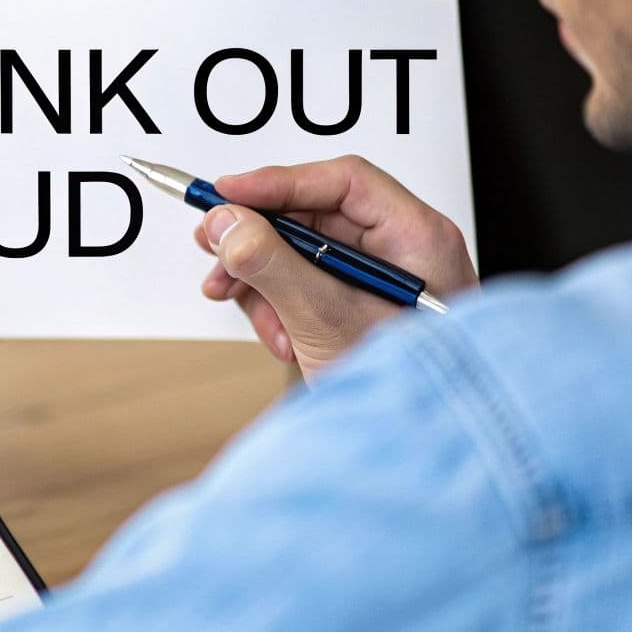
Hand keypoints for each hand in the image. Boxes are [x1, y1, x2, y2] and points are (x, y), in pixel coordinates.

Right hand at [194, 156, 477, 380]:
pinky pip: (303, 285)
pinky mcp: (358, 309)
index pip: (342, 183)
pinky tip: (278, 335)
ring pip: (298, 252)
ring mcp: (379, 282)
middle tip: (214, 246)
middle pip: (312, 216)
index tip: (227, 193)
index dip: (278, 182)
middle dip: (257, 238)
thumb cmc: (408, 390)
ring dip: (260, 278)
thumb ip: (271, 263)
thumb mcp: (326, 317)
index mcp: (416, 238)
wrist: (415, 449)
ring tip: (241, 302)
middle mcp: (401, 252)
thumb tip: (227, 224)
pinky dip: (276, 305)